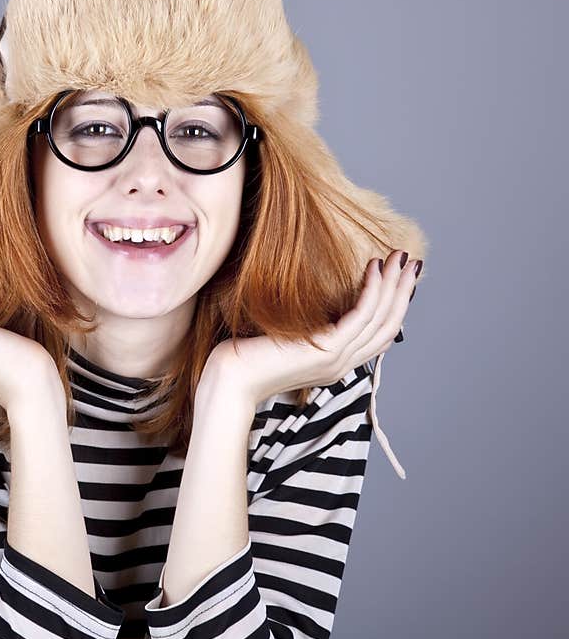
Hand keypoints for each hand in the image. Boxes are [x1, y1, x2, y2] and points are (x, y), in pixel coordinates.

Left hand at [205, 249, 420, 407]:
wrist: (229, 380)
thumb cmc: (245, 357)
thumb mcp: (284, 339)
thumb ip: (305, 330)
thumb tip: (312, 308)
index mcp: (334, 365)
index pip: (377, 336)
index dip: (392, 306)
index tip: (397, 277)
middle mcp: (341, 365)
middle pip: (387, 326)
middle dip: (402, 292)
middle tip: (410, 262)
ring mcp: (336, 360)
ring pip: (380, 319)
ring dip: (394, 285)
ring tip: (399, 258)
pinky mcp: (327, 350)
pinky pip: (362, 316)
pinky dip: (373, 290)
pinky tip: (375, 268)